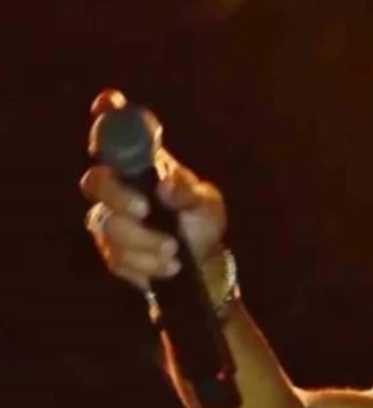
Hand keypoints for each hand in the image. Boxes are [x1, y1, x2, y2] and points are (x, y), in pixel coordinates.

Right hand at [80, 89, 227, 291]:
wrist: (202, 263)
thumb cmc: (201, 221)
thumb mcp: (206, 205)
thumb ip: (188, 193)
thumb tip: (165, 186)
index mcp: (143, 165)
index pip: (118, 133)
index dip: (109, 115)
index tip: (108, 103)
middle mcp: (119, 186)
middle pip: (95, 181)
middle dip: (118, 196)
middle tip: (145, 210)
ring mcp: (109, 217)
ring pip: (106, 224)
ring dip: (142, 240)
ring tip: (174, 251)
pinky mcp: (111, 250)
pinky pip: (115, 256)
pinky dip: (145, 264)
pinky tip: (169, 267)